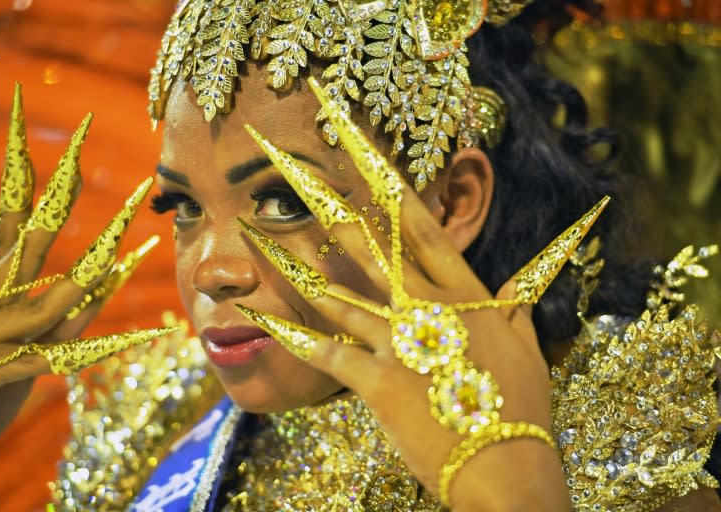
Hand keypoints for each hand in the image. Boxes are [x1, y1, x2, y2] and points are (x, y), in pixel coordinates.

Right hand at [0, 85, 169, 483]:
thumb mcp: (29, 342)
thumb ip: (66, 312)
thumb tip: (107, 274)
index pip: (12, 216)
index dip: (27, 172)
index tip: (43, 126)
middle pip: (28, 234)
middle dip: (59, 188)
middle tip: (82, 135)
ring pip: (43, 300)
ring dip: (86, 276)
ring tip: (125, 248)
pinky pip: (54, 361)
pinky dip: (103, 350)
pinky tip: (142, 338)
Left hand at [233, 79, 602, 509]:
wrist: (506, 468)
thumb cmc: (519, 405)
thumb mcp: (525, 346)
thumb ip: (518, 306)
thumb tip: (524, 280)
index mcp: (463, 291)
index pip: (417, 222)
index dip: (384, 178)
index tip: (354, 142)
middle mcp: (425, 306)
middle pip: (366, 241)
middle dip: (323, 198)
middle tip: (285, 164)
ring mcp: (396, 341)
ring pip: (334, 289)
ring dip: (291, 258)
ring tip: (252, 229)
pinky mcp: (374, 379)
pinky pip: (322, 351)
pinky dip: (287, 333)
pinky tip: (253, 315)